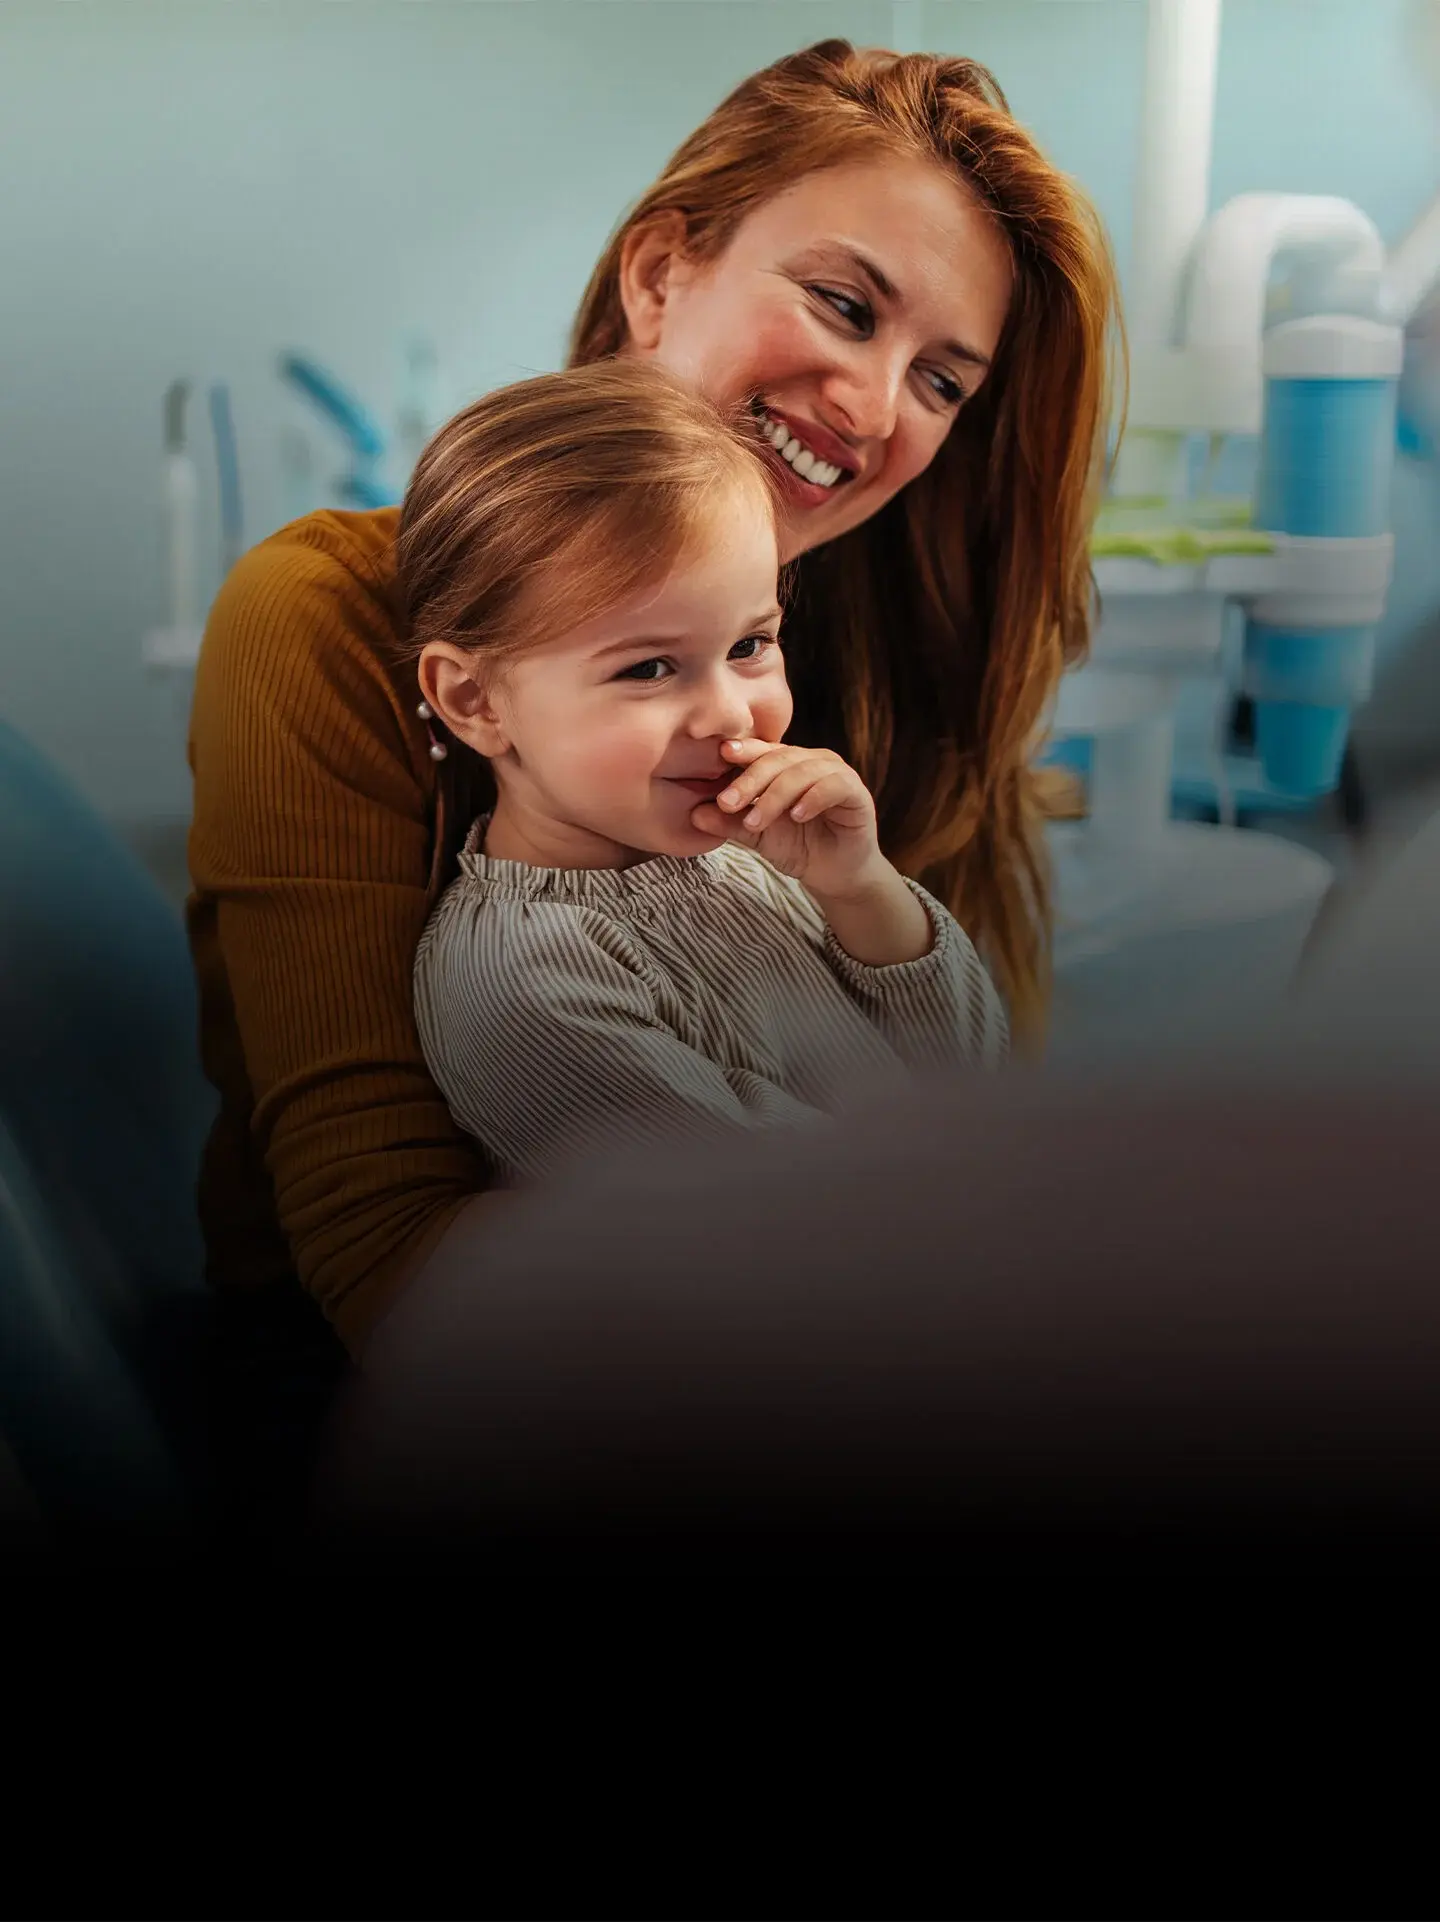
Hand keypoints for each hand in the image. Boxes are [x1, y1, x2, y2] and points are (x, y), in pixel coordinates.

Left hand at [689, 738, 887, 899]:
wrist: (836, 875)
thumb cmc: (799, 847)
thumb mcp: (758, 835)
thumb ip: (731, 823)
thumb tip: (694, 814)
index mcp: (788, 764)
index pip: (762, 751)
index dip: (743, 751)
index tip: (720, 756)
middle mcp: (812, 761)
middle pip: (779, 758)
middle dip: (751, 780)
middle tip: (728, 803)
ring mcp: (836, 773)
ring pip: (803, 771)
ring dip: (776, 795)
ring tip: (757, 821)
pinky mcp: (856, 792)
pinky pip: (834, 785)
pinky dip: (812, 798)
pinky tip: (797, 815)